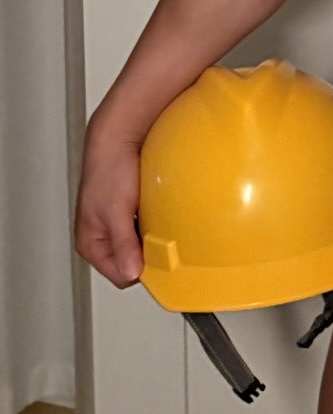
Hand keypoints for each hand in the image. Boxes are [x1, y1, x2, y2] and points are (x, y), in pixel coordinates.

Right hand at [74, 120, 144, 287]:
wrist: (118, 137)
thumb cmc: (109, 169)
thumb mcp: (117, 212)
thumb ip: (123, 245)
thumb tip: (131, 272)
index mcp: (90, 243)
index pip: (120, 275)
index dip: (141, 270)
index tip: (160, 260)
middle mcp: (101, 237)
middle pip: (131, 262)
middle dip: (147, 254)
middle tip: (160, 239)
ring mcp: (116, 225)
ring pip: (140, 246)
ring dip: (151, 238)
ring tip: (156, 222)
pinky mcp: (129, 212)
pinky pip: (146, 229)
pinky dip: (154, 224)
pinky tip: (157, 213)